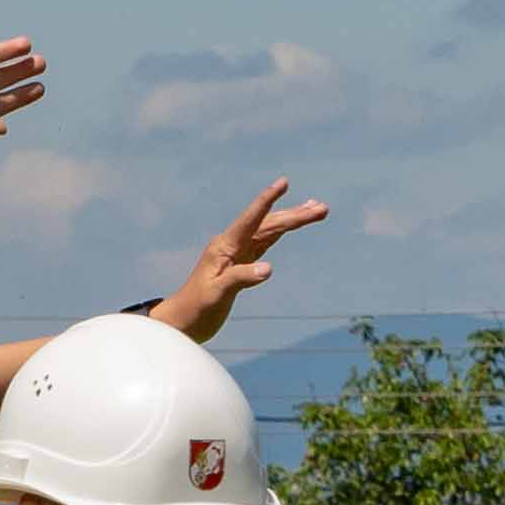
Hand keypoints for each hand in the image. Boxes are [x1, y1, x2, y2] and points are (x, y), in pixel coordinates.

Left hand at [149, 180, 328, 345]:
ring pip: (270, 231)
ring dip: (292, 220)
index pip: (250, 219)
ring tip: (316, 209)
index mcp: (224, 247)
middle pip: (268, 224)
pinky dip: (281, 233)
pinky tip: (290, 225)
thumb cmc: (196, 308)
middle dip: (295, 215)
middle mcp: (231, 245)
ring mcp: (237, 253)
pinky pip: (265, 242)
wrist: (182, 321)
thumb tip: (269, 269)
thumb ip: (241, 279)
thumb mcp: (217, 295)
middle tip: (322, 208)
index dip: (267, 200)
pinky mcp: (241, 263)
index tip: (283, 183)